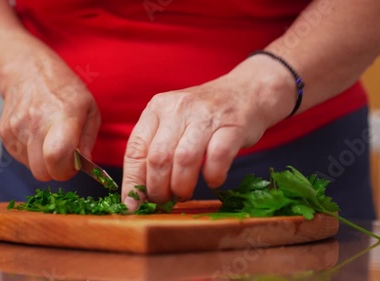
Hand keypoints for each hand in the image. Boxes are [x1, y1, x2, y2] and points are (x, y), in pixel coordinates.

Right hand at [0, 50, 99, 180]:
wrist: (27, 70)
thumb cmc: (63, 88)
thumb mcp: (89, 108)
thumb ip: (88, 140)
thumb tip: (84, 163)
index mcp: (63, 116)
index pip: (56, 158)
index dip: (67, 170)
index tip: (73, 164)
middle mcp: (37, 122)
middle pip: (42, 172)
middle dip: (56, 170)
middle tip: (64, 156)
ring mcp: (17, 128)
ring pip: (31, 167)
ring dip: (43, 160)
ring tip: (50, 139)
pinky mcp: (4, 132)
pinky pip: (20, 157)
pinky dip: (31, 153)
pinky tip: (38, 135)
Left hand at [122, 55, 295, 210]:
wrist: (248, 91)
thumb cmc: (205, 115)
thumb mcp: (173, 122)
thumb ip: (155, 149)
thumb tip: (138, 194)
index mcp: (157, 108)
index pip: (135, 150)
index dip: (132, 182)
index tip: (132, 205)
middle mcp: (178, 108)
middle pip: (158, 158)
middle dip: (158, 189)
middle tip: (165, 201)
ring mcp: (206, 115)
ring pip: (184, 159)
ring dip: (182, 186)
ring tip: (184, 194)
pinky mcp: (233, 125)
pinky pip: (217, 157)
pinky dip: (213, 176)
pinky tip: (213, 180)